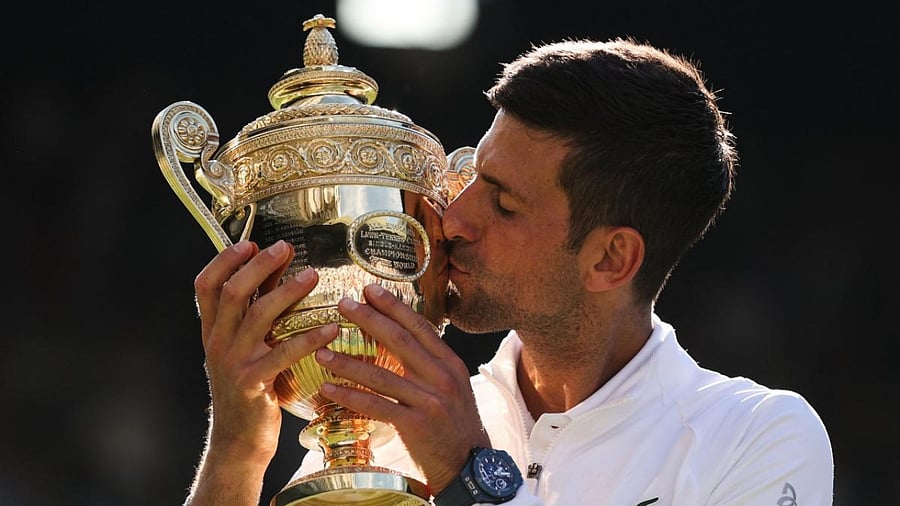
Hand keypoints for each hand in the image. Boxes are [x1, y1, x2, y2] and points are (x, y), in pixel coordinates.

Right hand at [193, 240, 338, 464]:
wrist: (239, 440)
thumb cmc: (250, 388)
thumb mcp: (246, 346)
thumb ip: (257, 310)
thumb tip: (277, 267)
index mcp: (212, 331)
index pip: (205, 286)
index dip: (223, 261)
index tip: (249, 242)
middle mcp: (218, 343)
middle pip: (232, 293)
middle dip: (258, 265)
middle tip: (285, 248)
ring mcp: (234, 362)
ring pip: (258, 316)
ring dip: (287, 291)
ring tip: (313, 275)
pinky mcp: (254, 383)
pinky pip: (284, 352)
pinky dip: (310, 337)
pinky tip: (332, 328)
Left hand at [314, 283, 489, 493]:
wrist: (470, 462)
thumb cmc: (455, 423)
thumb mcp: (452, 385)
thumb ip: (430, 362)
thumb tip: (402, 337)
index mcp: (450, 363)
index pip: (420, 327)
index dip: (394, 307)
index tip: (370, 290)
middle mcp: (442, 377)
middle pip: (401, 341)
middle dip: (369, 320)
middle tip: (344, 304)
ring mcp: (429, 401)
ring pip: (383, 374)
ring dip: (349, 362)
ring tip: (322, 351)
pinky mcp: (416, 424)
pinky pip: (377, 406)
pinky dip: (351, 396)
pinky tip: (329, 388)